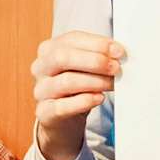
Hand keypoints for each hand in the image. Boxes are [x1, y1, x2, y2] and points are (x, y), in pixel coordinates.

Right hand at [30, 31, 124, 159]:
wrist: (63, 119)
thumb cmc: (77, 88)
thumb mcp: (85, 68)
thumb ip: (98, 56)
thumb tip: (118, 52)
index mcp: (49, 49)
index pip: (71, 39)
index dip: (97, 44)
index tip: (119, 51)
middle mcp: (40, 67)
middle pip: (63, 57)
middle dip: (94, 61)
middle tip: (116, 68)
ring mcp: (40, 90)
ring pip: (66, 82)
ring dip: (95, 82)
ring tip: (112, 84)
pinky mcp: (44, 112)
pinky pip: (62, 106)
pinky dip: (83, 102)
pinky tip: (99, 98)